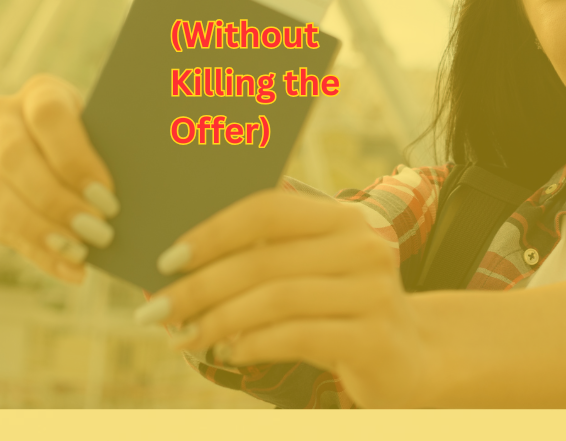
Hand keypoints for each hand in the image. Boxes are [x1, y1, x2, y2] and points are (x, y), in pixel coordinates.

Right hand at [0, 74, 119, 282]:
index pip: (49, 117)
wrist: (50, 137)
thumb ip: (118, 142)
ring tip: (84, 254)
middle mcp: (3, 121)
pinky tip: (73, 271)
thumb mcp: (105, 123)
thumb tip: (163, 171)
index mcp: (41, 94)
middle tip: (100, 231)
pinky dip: (39, 254)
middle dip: (58, 201)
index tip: (108, 193)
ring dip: (44, 232)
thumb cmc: (98, 130)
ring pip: (0, 199)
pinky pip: (0, 229)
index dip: (75, 158)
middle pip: (16, 159)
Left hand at [135, 189, 438, 407]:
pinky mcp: (373, 337)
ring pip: (275, 299)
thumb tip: (186, 257)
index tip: (168, 259)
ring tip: (182, 337)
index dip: (215, 231)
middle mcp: (365, 245)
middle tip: (154, 311)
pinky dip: (253, 344)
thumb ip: (272, 254)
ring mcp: (373, 291)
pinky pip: (297, 337)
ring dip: (217, 320)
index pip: (271, 209)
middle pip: (265, 259)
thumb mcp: (317, 269)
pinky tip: (230, 352)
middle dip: (199, 286)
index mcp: (347, 216)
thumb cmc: (343, 307)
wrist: (411, 357)